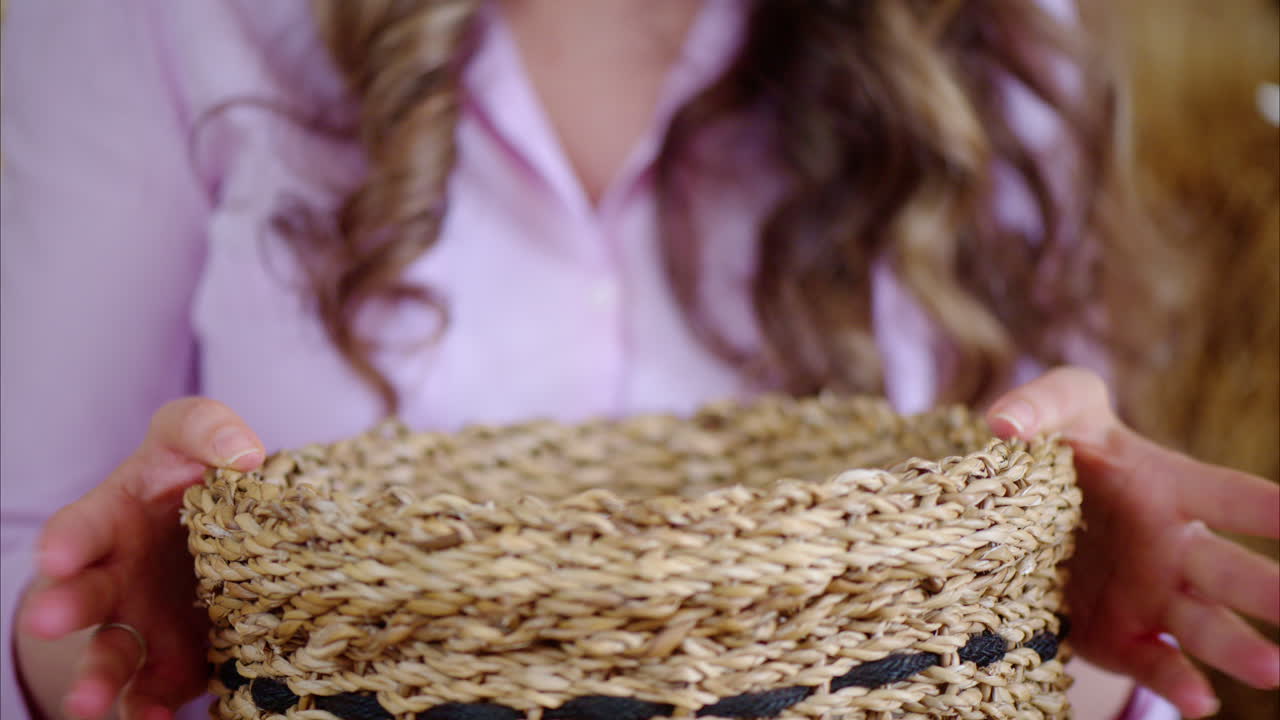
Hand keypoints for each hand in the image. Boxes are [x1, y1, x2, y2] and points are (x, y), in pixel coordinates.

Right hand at [18, 398, 264, 719]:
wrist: (230, 528)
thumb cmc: (193, 473)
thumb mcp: (194, 438)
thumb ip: (207, 429)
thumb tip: (244, 454)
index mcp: (111, 519)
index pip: (80, 527)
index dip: (68, 541)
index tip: (57, 555)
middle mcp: (113, 577)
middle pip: (80, 596)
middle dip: (63, 608)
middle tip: (48, 620)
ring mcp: (138, 624)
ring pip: (108, 655)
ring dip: (96, 679)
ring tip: (88, 703)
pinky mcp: (171, 661)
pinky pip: (153, 689)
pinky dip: (150, 707)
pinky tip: (156, 719)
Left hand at [988, 367, 1279, 717]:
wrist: (1026, 510)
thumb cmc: (1060, 444)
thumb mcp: (1054, 412)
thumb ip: (1037, 405)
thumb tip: (1005, 426)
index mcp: (1169, 488)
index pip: (1232, 497)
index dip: (1270, 508)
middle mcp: (1174, 548)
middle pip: (1229, 569)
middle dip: (1266, 586)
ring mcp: (1153, 597)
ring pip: (1205, 625)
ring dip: (1237, 646)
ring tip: (1270, 668)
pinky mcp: (1123, 636)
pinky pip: (1156, 664)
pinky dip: (1177, 684)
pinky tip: (1198, 703)